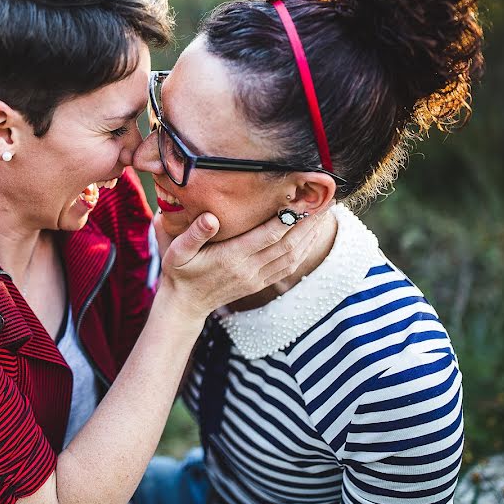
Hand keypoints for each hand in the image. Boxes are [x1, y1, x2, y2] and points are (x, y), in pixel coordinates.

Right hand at [155, 210, 326, 321]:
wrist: (184, 304)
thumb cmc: (179, 272)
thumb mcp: (177, 251)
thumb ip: (194, 234)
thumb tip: (211, 218)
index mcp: (231, 257)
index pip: (269, 235)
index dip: (291, 217)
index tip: (306, 199)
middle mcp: (248, 268)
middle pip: (289, 244)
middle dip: (310, 222)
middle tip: (327, 201)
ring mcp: (256, 278)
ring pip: (293, 256)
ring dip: (311, 235)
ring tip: (325, 214)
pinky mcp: (259, 283)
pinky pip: (288, 267)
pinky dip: (304, 251)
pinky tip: (311, 237)